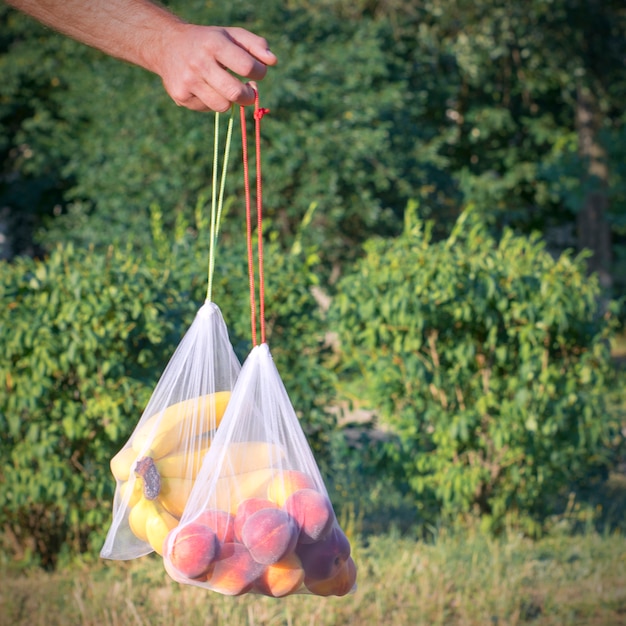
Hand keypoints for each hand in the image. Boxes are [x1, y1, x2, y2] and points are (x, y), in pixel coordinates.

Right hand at [155, 25, 276, 111]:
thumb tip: (273, 61)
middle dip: (248, 96)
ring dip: (230, 100)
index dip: (259, 74)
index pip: (247, 67)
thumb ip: (255, 45)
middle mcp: (199, 62)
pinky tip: (204, 88)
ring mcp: (188, 81)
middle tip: (249, 92)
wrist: (166, 45)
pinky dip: (212, 101)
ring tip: (225, 87)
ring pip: (223, 106)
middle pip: (235, 93)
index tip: (257, 73)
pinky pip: (208, 108)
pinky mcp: (180, 96)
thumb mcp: (231, 35)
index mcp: (214, 44)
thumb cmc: (209, 42)